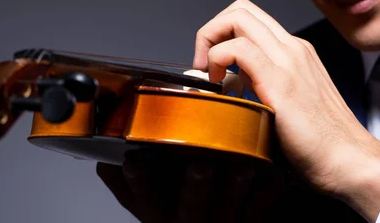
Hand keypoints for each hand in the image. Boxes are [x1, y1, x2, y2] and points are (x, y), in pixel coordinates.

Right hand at [96, 153, 284, 222]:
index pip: (145, 198)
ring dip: (236, 186)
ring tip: (244, 164)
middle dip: (195, 186)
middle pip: (191, 206)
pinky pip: (259, 208)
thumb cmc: (179, 222)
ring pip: (230, 207)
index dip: (139, 182)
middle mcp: (190, 221)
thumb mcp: (148, 210)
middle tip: (201, 165)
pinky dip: (268, 191)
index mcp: (163, 216)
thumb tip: (104, 162)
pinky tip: (275, 174)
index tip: (134, 162)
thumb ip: (127, 189)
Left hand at [192, 0, 379, 220]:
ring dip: (210, 40)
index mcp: (295, 51)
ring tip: (208, 74)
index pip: (251, 18)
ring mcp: (289, 60)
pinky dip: (217, 59)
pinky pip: (239, 49)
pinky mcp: (281, 81)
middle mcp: (293, 48)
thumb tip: (230, 81)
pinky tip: (218, 84)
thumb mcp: (287, 99)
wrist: (351, 160)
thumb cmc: (321, 141)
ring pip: (238, 18)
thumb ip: (262, 83)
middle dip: (211, 30)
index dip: (222, 32)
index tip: (212, 63)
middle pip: (241, 9)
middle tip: (203, 64)